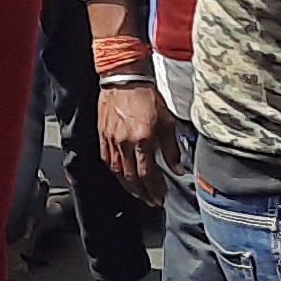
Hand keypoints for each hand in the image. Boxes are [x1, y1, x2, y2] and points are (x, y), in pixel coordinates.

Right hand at [95, 80, 170, 204]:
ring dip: (128, 186)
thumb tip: (178, 169)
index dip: (154, 189)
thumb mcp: (167, 122)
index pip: (148, 174)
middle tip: (151, 201)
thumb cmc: (147, 96)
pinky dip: (115, 172)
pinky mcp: (102, 135)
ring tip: (138, 194)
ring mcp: (111, 139)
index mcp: (142, 139)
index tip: (161, 198)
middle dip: (142, 193)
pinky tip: (122, 177)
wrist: (125, 79)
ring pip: (117, 172)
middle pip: (131, 177)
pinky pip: (107, 160)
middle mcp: (124, 143)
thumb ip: (172, 149)